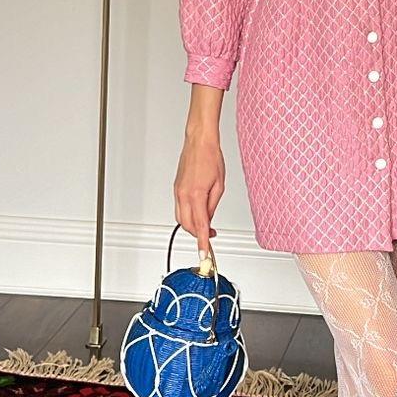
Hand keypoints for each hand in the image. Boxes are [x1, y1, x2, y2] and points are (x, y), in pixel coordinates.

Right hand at [174, 130, 222, 254]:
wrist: (199, 142)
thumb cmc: (211, 157)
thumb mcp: (219, 185)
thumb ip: (213, 205)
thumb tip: (209, 218)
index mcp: (196, 195)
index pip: (200, 226)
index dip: (202, 242)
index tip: (204, 254)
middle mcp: (184, 195)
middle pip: (188, 225)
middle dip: (198, 235)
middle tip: (210, 237)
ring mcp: (178, 192)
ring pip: (181, 219)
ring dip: (193, 226)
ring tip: (206, 226)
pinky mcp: (176, 189)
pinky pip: (179, 208)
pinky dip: (188, 215)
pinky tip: (198, 214)